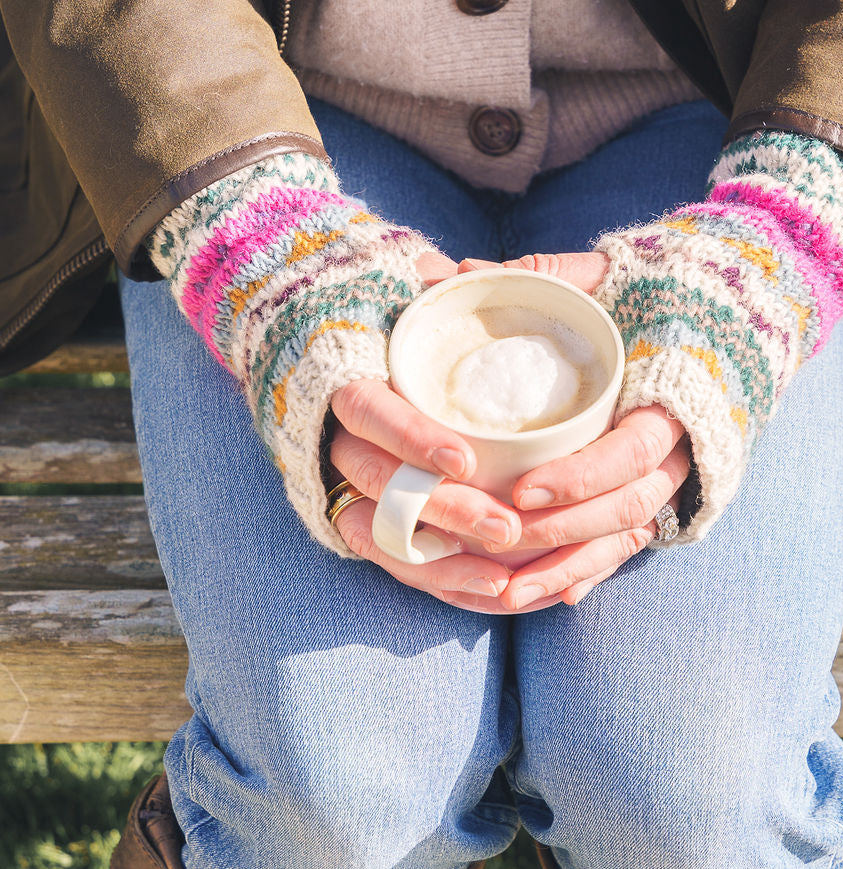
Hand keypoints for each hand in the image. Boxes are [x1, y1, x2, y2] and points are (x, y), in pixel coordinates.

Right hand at [327, 248, 533, 611]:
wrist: (309, 347)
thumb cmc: (369, 315)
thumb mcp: (392, 289)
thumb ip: (428, 289)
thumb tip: (468, 274)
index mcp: (338, 379)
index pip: (367, 411)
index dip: (412, 437)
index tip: (465, 458)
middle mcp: (329, 439)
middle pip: (380, 485)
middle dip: (443, 513)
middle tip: (507, 528)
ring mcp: (338, 485)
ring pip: (381, 537)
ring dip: (444, 564)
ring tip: (505, 583)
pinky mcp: (354, 519)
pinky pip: (391, 562)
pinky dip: (440, 581)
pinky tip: (492, 594)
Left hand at [458, 253, 691, 610]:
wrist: (736, 313)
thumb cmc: (663, 290)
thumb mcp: (608, 275)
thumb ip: (541, 274)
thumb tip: (453, 273)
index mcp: (673, 392)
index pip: (630, 451)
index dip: (580, 476)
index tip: (524, 490)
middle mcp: (682, 445)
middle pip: (625, 507)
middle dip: (561, 533)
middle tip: (497, 538)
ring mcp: (677, 475)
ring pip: (625, 538)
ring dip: (568, 569)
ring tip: (505, 595)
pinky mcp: (664, 492)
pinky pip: (628, 545)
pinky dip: (591, 572)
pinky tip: (550, 596)